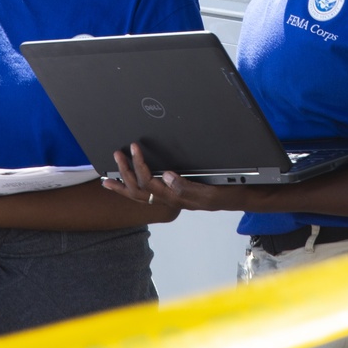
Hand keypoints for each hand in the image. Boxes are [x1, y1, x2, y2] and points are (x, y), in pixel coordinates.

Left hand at [102, 143, 255, 212]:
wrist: (239, 198)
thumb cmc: (227, 192)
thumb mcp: (210, 191)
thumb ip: (186, 186)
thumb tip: (167, 176)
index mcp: (176, 196)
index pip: (150, 183)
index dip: (139, 165)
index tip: (134, 148)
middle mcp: (170, 199)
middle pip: (139, 191)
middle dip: (125, 173)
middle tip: (117, 154)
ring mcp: (170, 199)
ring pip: (140, 195)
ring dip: (124, 184)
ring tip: (108, 177)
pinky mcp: (173, 195)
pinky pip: (146, 196)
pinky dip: (132, 191)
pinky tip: (125, 185)